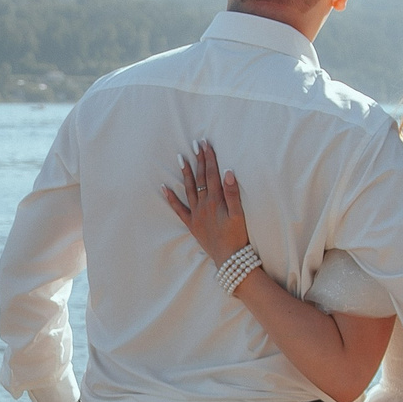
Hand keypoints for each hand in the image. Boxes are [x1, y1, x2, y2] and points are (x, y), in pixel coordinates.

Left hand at [164, 141, 251, 263]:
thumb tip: (227, 172)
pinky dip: (171, 198)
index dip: (209, 157)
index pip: (212, 174)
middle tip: (196, 143)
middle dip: (199, 159)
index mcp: (216, 201)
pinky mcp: (192, 224)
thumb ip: (232, 193)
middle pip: (201, 177)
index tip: (206, 143)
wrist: (229, 259)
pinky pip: (178, 209)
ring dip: (185, 172)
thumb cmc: (237, 237)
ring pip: (189, 189)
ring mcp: (196, 214)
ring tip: (181, 157)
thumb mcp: (239, 215)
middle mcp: (204, 205)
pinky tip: (164, 187)